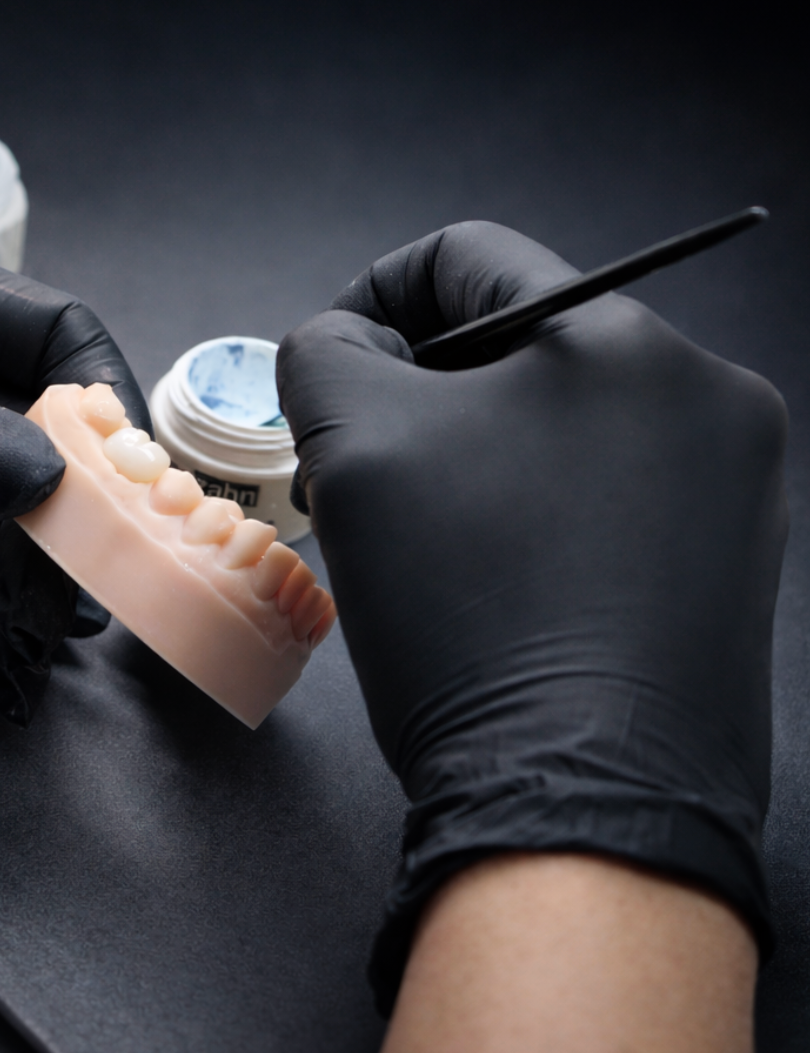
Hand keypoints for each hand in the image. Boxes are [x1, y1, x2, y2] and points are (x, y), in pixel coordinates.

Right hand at [276, 221, 787, 1013]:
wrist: (581, 802)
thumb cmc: (465, 617)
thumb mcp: (358, 451)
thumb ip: (328, 354)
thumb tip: (347, 339)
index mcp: (620, 340)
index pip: (468, 259)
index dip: (375, 297)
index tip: (332, 366)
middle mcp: (702, 390)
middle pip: (519, 341)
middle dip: (424, 391)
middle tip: (364, 470)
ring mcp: (731, 477)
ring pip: (562, 416)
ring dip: (478, 450)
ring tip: (427, 534)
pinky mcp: (734, 550)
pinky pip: (610, 485)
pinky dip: (539, 502)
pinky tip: (500, 571)